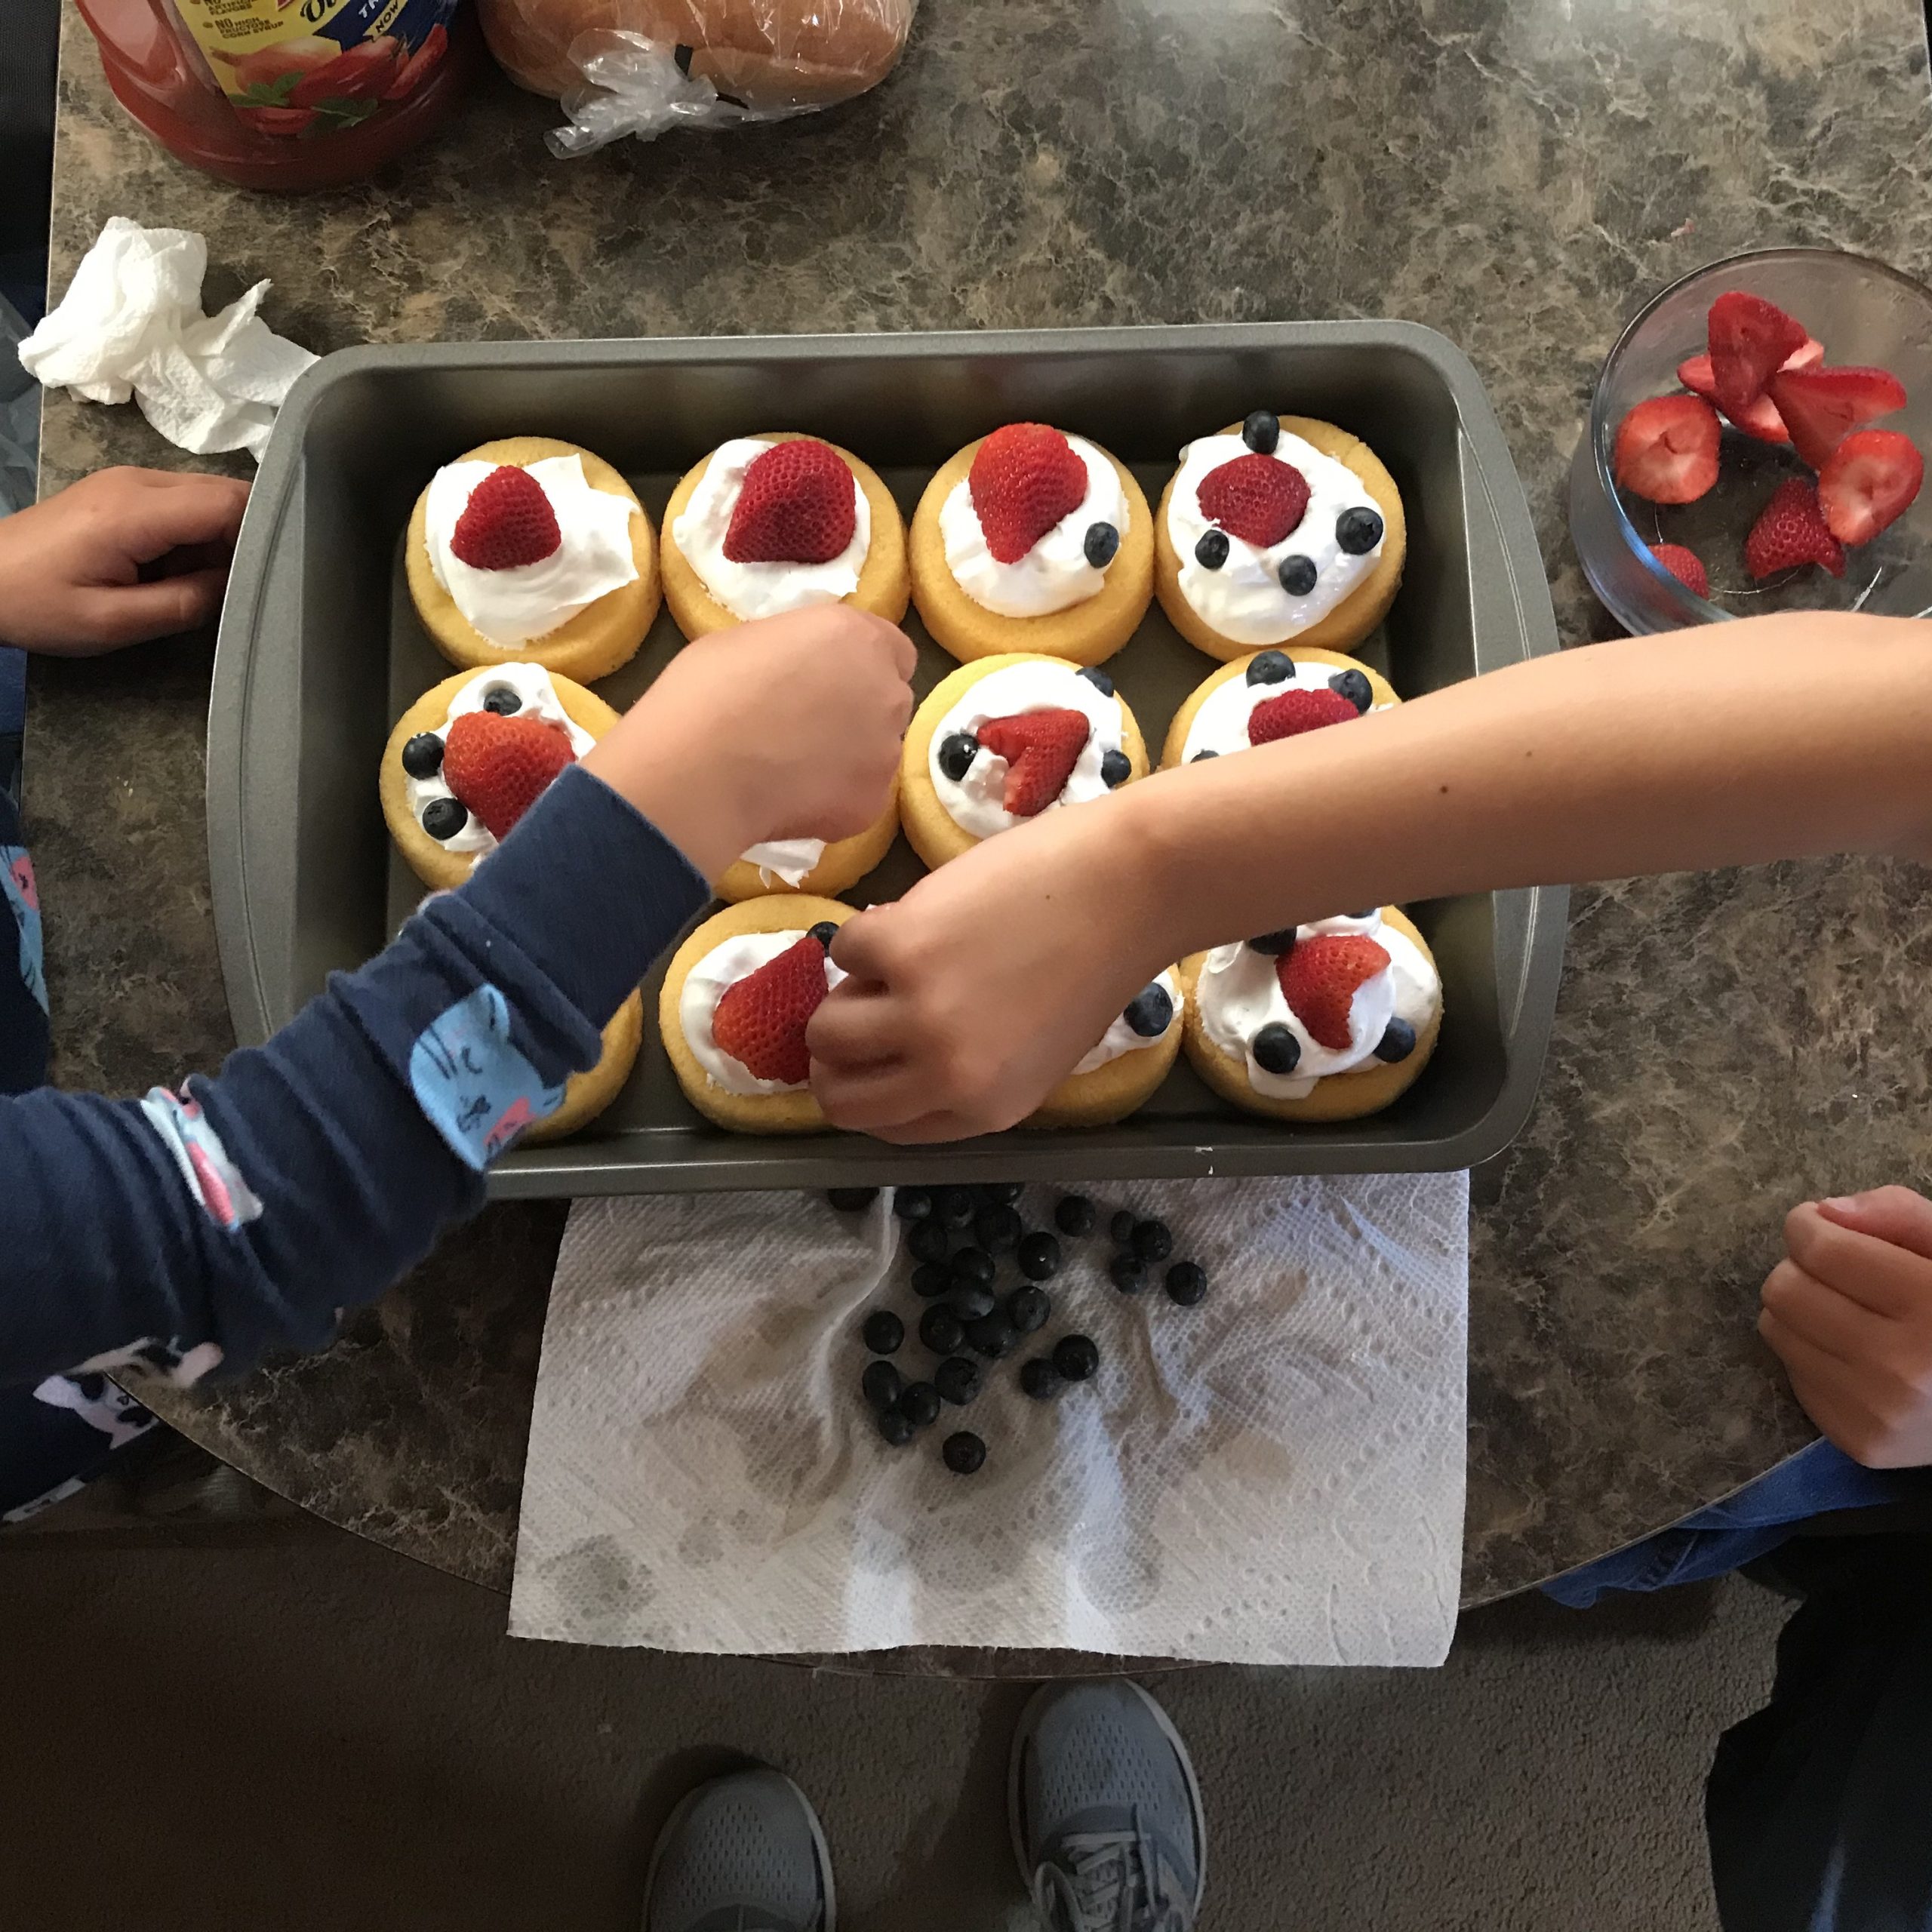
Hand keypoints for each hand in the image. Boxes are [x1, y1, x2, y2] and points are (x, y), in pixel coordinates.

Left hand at [0, 467, 250, 653]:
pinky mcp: (123, 492)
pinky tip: (188, 570)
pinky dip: (198, 535)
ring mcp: (129, 482)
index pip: (228, 501)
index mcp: (134, 510)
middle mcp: (137, 481)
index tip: (283, 571)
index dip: (264, 533)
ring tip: (216, 582)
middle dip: (248, 535)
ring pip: (208, 496)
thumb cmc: (36, 604)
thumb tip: (234, 588)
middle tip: (256, 584)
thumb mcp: (112, 622)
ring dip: (222, 538)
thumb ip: (184, 604)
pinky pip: (184, 503)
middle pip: (225, 491)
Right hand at [582, 604, 915, 883]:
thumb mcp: (753, 639)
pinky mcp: (872, 805)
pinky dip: (833, 800)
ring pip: (877, 753)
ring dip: (849, 757)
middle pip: (889, 702)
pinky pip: (859, 798)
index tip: (830, 681)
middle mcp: (888, 692)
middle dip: (859, 712)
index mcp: (859, 638)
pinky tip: (790, 800)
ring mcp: (885, 753)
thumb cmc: (708, 689)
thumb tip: (799, 670)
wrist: (699, 768)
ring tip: (794, 770)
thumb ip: (797, 651)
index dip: (862, 667)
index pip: (894, 651)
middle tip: (808, 727)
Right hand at [808, 796, 1167, 1139]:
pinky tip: (916, 918)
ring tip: (888, 966)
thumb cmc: (1095, 965)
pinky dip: (869, 932)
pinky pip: (845, 950)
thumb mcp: (1038, 1057)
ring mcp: (917, 1014)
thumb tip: (891, 1062)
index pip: (883, 1129)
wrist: (1127, 887)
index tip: (869, 1059)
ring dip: (844, 995)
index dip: (870, 1091)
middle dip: (837, 1060)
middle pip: (839, 1097)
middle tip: (857, 1013)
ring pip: (825, 1031)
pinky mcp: (898, 948)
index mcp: (984, 1112)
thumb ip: (968, 1075)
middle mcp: (946, 1077)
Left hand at [1759, 1187, 1931, 1467]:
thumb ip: (1900, 1216)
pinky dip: (1813, 1356)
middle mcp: (1900, 1368)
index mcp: (1931, 1307)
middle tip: (1833, 1271)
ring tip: (1845, 1310)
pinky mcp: (1860, 1442)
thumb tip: (1826, 1213)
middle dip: (1800, 1268)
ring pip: (1777, 1331)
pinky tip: (1857, 1355)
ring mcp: (1877, 1412)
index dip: (1807, 1226)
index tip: (1819, 1225)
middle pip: (1785, 1291)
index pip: (1821, 1251)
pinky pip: (1794, 1375)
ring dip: (1799, 1311)